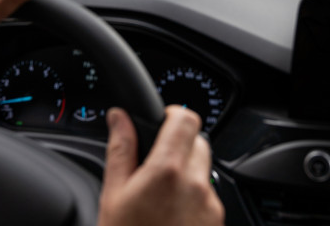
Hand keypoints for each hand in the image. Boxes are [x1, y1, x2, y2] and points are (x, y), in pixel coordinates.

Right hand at [98, 106, 223, 225]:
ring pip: (203, 169)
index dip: (173, 114)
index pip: (186, 119)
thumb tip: (119, 117)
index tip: (162, 120)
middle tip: (153, 163)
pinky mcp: (217, 222)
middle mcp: (195, 185)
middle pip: (198, 142)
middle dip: (178, 145)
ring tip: (158, 196)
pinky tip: (169, 215)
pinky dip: (192, 196)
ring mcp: (210, 205)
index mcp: (167, 171)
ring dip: (186, 171)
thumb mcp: (113, 196)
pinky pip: (208, 195)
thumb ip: (120, 149)